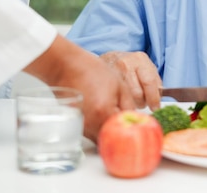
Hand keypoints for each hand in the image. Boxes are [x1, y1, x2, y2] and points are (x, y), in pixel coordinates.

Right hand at [23, 35, 137, 141]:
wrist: (68, 67)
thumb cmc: (93, 72)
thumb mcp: (119, 86)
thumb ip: (129, 105)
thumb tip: (135, 119)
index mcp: (103, 112)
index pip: (124, 129)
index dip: (133, 128)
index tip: (139, 126)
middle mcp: (90, 123)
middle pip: (112, 138)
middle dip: (122, 133)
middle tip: (129, 126)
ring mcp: (81, 126)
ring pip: (101, 139)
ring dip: (111, 134)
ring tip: (118, 122)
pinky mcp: (76, 126)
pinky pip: (92, 135)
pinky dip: (100, 131)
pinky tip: (104, 120)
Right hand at [100, 51, 162, 111]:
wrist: (110, 59)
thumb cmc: (132, 65)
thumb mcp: (146, 67)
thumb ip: (155, 81)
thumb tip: (159, 98)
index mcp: (140, 59)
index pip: (149, 82)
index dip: (153, 98)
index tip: (156, 107)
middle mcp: (126, 63)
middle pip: (137, 93)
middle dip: (142, 102)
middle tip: (143, 103)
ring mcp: (114, 71)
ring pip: (127, 98)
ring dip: (133, 104)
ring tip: (133, 99)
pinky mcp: (106, 81)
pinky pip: (117, 98)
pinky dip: (123, 103)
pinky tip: (124, 99)